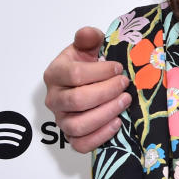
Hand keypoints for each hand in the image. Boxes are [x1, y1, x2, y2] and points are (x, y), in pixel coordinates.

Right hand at [42, 27, 130, 152]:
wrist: (87, 82)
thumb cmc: (87, 64)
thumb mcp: (88, 46)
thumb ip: (88, 38)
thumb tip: (87, 33)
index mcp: (55, 74)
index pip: (74, 75)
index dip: (100, 71)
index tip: (118, 68)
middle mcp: (54, 99)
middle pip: (77, 100)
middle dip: (107, 91)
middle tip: (124, 84)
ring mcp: (61, 119)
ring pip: (78, 125)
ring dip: (106, 113)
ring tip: (125, 100)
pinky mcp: (71, 136)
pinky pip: (81, 144)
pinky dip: (100, 136)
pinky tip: (118, 122)